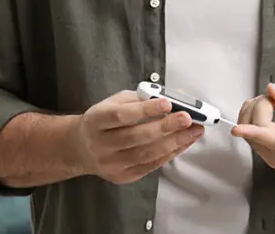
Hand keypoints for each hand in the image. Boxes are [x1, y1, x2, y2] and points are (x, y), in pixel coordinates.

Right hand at [74, 90, 204, 183]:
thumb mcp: (114, 102)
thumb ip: (139, 99)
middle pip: (137, 137)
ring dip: (174, 142)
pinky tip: (183, 143)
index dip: (145, 110)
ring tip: (193, 131)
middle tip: (188, 118)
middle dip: (166, 127)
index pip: (121, 116)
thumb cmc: (103, 120)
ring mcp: (111, 163)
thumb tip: (170, 100)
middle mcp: (101, 144)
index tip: (167, 103)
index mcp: (97, 120)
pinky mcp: (122, 176)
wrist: (81, 147)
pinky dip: (170, 154)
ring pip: (146, 154)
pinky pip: (150, 166)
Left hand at [231, 83, 274, 175]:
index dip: (254, 132)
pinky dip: (253, 115)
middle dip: (263, 103)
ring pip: (247, 129)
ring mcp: (270, 158)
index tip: (238, 130)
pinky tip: (268, 110)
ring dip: (256, 108)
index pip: (273, 140)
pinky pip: (247, 131)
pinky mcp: (262, 153)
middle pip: (257, 126)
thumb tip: (272, 90)